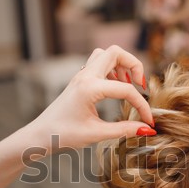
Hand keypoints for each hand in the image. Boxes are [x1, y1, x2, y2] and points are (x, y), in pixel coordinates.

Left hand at [26, 45, 154, 153]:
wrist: (39, 135)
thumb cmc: (63, 135)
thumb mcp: (96, 134)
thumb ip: (124, 130)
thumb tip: (147, 129)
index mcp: (89, 88)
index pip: (126, 90)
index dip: (142, 105)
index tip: (148, 121)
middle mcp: (85, 76)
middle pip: (116, 52)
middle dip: (134, 65)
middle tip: (140, 86)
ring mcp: (81, 75)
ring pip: (106, 54)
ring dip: (121, 65)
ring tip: (127, 85)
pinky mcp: (79, 79)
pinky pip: (98, 63)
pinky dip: (111, 70)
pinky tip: (114, 88)